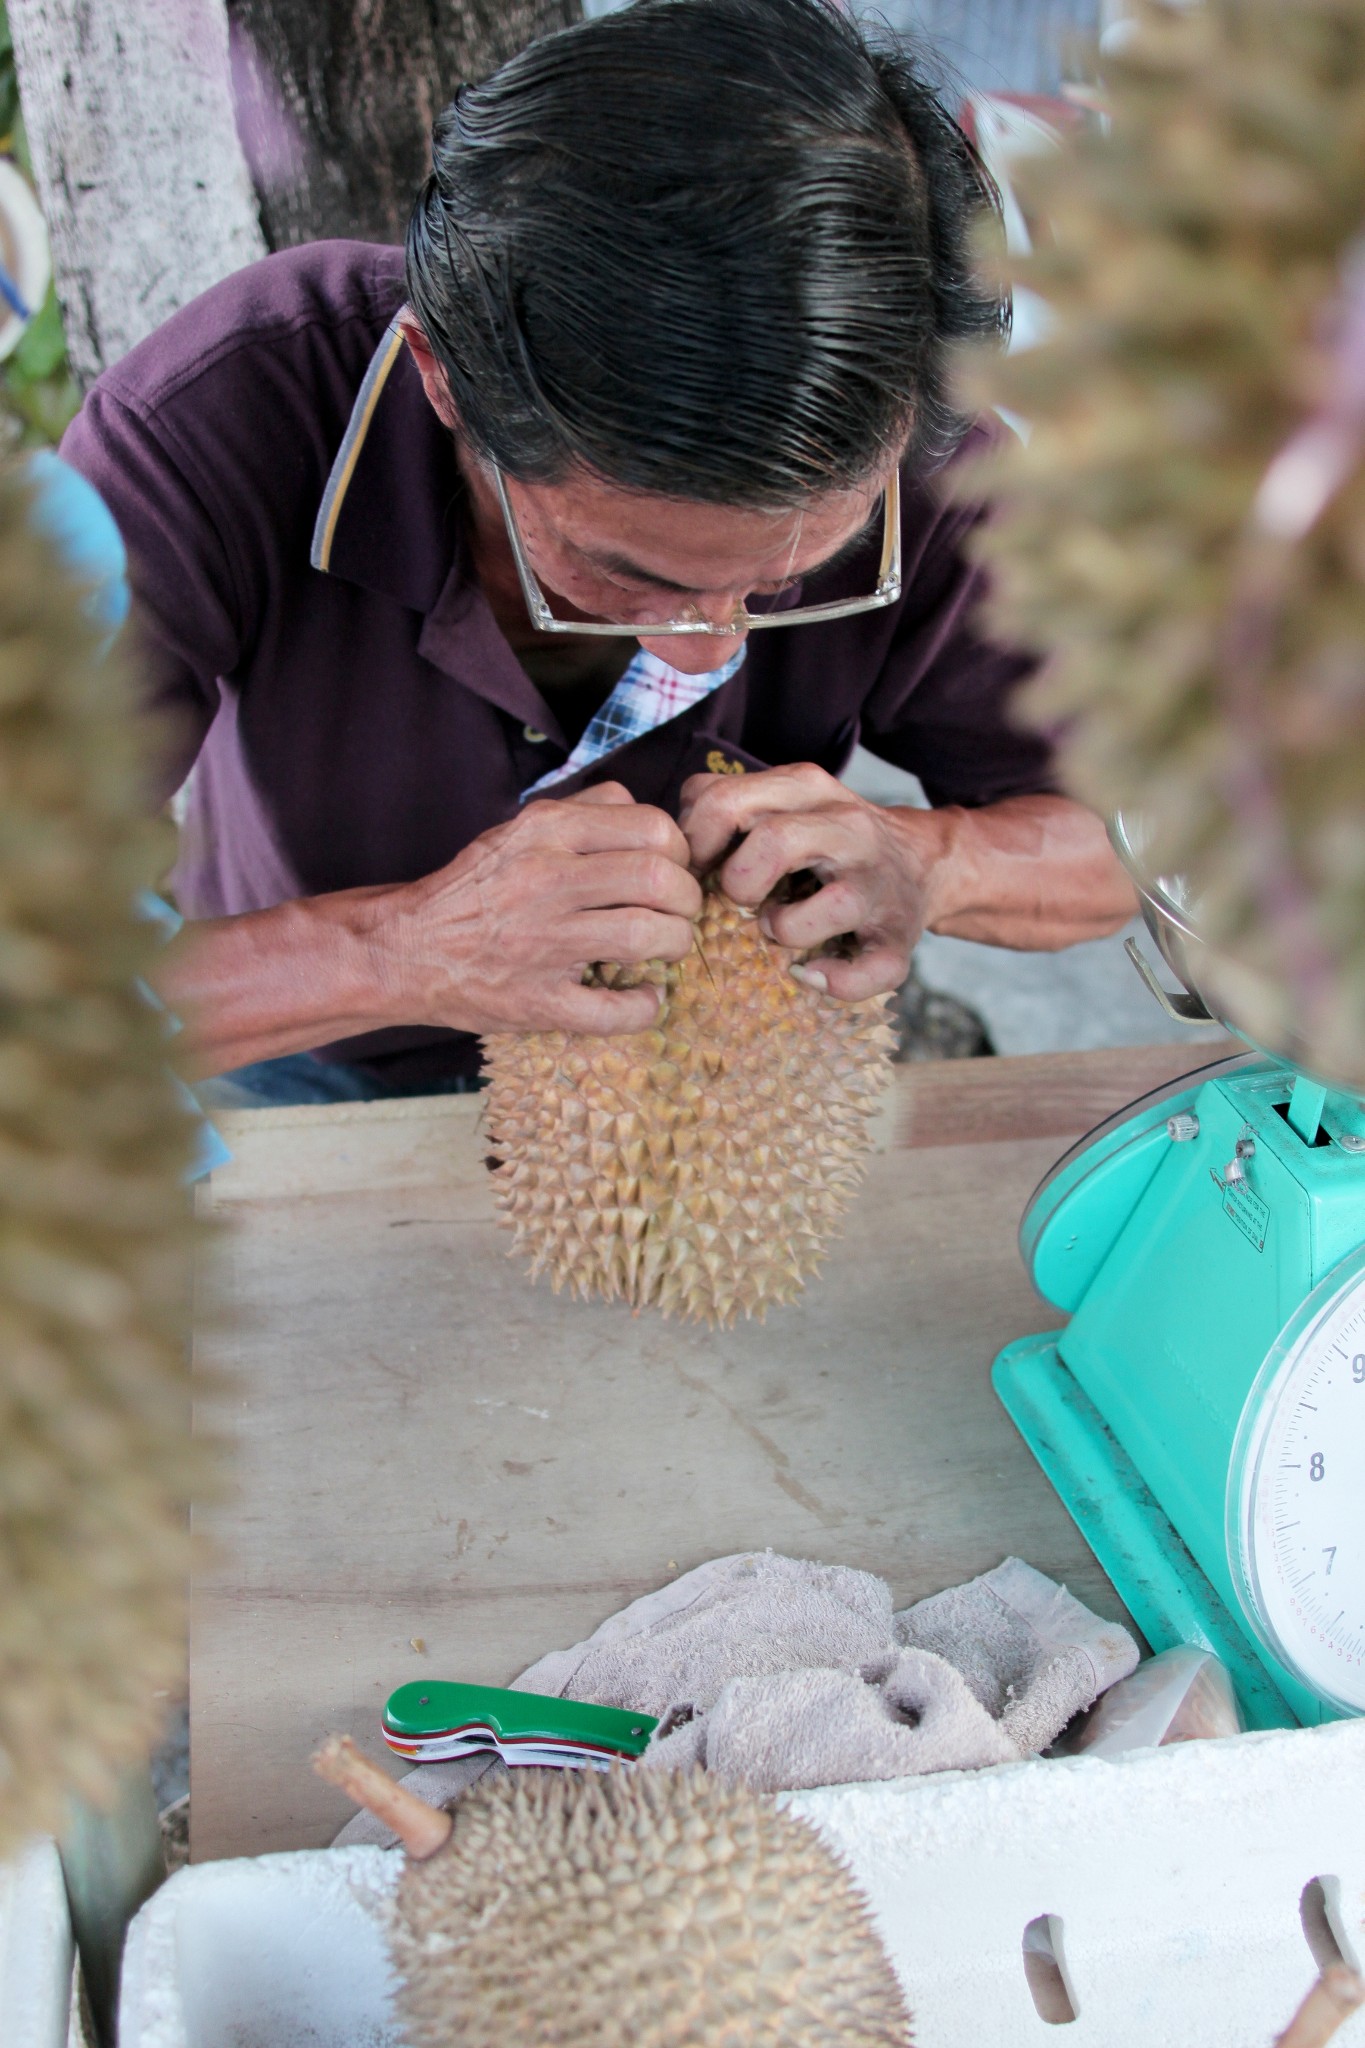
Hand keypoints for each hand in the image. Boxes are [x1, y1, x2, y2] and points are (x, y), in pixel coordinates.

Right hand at [389, 784, 701, 1034]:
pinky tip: (645, 996)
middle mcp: (545, 881)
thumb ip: (581, 813)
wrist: (406, 950)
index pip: (651, 826)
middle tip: (680, 911)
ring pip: (647, 935)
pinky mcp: (540, 1001)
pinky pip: (617, 1009)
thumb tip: (644, 812)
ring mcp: (543, 944)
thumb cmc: (474, 890)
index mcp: (544, 833)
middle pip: (658, 878)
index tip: (674, 868)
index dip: (679, 850)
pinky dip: (647, 1006)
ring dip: (675, 944)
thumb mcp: (517, 830)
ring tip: (667, 947)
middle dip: (687, 898)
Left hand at [679, 763, 944, 999]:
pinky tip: (812, 974)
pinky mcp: (899, 936)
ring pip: (834, 904)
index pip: (725, 799)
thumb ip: (722, 806)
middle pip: (775, 840)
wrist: (918, 863)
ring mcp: (878, 883)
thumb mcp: (777, 803)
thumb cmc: (824, 840)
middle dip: (739, 881)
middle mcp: (848, 827)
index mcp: (805, 789)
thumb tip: (675, 844)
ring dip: (787, 928)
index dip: (693, 844)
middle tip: (735, 899)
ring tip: (776, 930)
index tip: (695, 869)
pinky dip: (836, 981)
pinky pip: (872, 969)